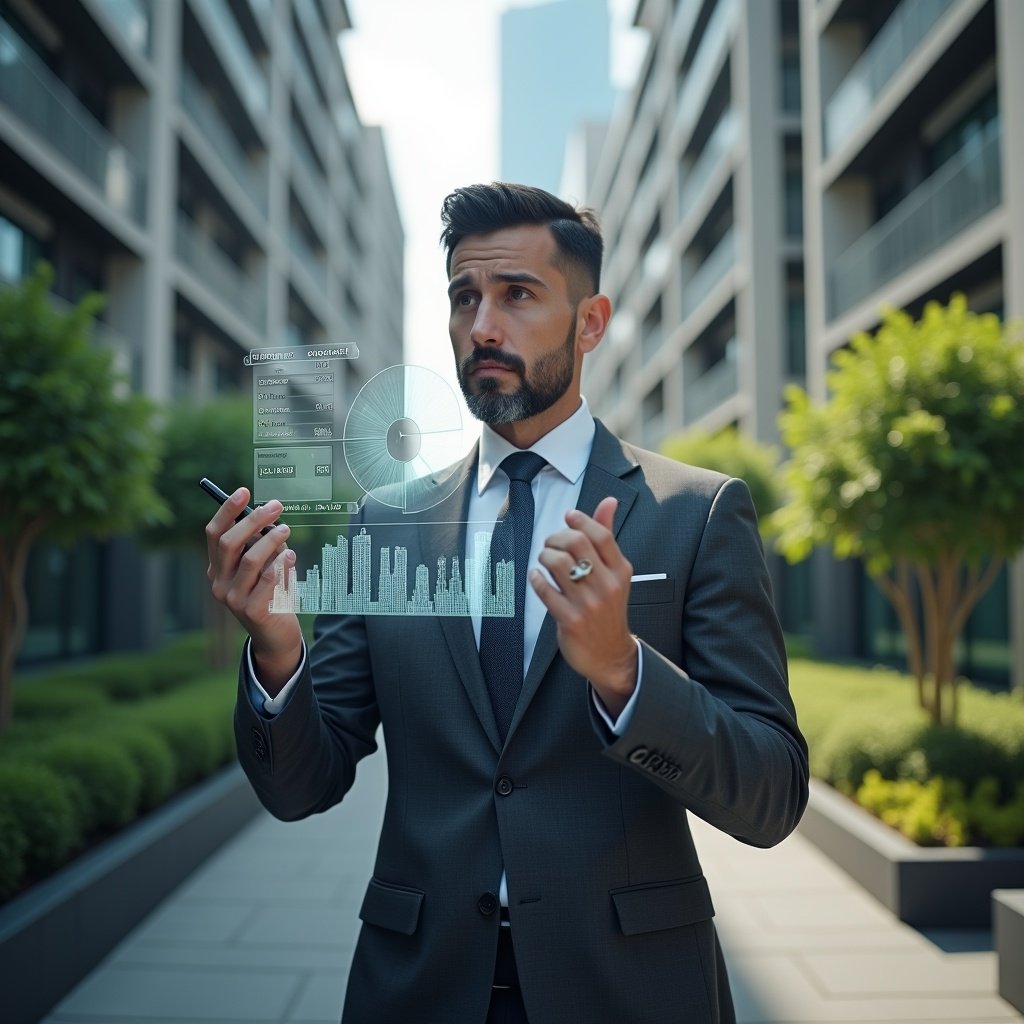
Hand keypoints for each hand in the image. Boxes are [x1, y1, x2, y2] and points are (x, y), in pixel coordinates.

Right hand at [205, 488, 302, 693]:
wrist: (276, 636)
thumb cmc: (270, 593)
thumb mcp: (261, 567)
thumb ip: (259, 545)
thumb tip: (268, 516)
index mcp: (216, 569)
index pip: (214, 534)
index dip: (227, 511)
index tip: (244, 491)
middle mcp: (219, 583)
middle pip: (229, 543)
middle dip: (253, 520)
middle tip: (276, 506)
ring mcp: (233, 600)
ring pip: (251, 560)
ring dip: (271, 540)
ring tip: (286, 530)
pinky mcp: (253, 612)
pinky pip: (269, 579)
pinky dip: (281, 564)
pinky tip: (290, 557)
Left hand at [529, 497, 636, 716]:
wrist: (610, 654)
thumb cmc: (609, 607)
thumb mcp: (615, 573)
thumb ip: (607, 537)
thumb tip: (609, 501)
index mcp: (621, 571)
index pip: (600, 534)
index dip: (580, 520)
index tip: (568, 516)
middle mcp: (608, 585)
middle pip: (576, 543)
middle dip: (556, 537)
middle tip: (551, 543)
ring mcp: (589, 604)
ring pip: (558, 563)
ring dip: (545, 556)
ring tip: (544, 559)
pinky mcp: (570, 620)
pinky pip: (545, 590)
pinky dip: (537, 579)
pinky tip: (537, 576)